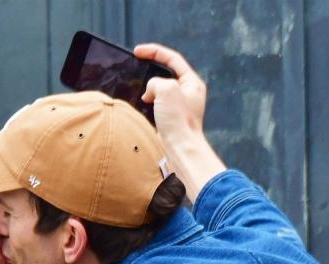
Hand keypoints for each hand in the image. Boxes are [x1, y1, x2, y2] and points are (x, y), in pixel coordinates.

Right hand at [134, 42, 226, 201]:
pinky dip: (147, 103)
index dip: (154, 52)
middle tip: (137, 70)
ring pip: (159, 90)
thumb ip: (156, 82)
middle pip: (165, 74)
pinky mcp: (170, 119)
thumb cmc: (178, 121)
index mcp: (192, 82)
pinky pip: (156, 105)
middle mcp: (187, 93)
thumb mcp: (166, 89)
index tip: (138, 51)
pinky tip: (142, 107)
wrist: (180, 148)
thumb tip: (150, 92)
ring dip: (148, 90)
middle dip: (150, 72)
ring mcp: (179, 106)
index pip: (172, 59)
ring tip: (141, 95)